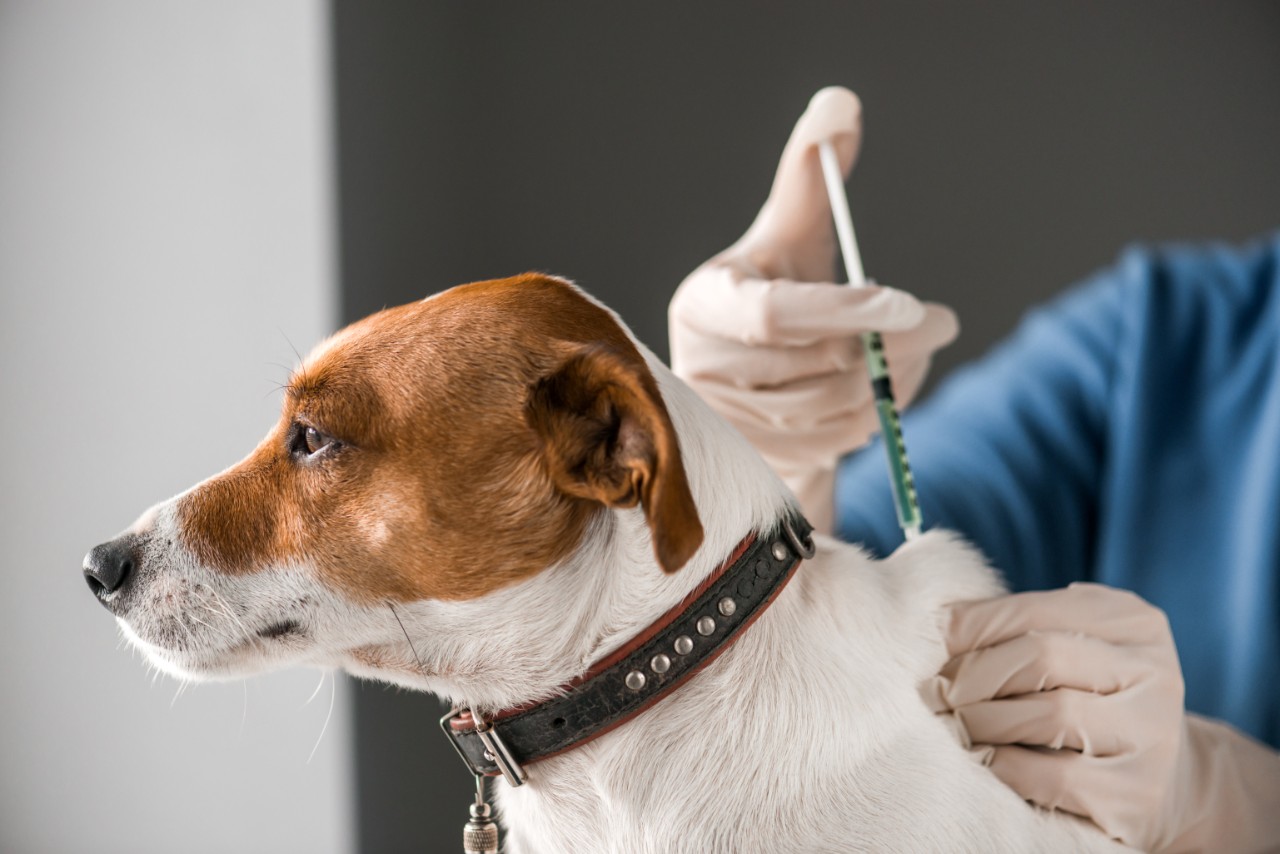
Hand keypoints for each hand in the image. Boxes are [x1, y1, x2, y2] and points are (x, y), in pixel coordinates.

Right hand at [669, 88, 956, 531]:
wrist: (752, 380)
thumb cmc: (773, 289)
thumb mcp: (788, 233)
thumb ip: (811, 173)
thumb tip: (841, 104)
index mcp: (704, 303)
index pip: (776, 314)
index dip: (846, 310)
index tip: (914, 302)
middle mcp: (701, 368)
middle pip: (815, 366)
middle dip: (891, 345)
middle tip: (941, 322)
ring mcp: (727, 424)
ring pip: (832, 410)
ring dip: (891, 382)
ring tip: (914, 352)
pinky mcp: (757, 461)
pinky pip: (834, 445)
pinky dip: (876, 418)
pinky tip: (886, 391)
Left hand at [924, 583, 1279, 851]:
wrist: (1166, 783)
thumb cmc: (1092, 701)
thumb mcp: (1073, 649)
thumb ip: (1022, 628)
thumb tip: (942, 625)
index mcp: (1133, 622)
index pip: (1033, 609)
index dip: (971, 626)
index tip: (934, 645)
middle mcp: (1155, 672)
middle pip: (1041, 655)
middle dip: (974, 674)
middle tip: (936, 692)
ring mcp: (1153, 734)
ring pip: (1049, 713)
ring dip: (983, 720)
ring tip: (956, 726)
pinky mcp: (1138, 793)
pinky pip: (1053, 775)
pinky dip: (1004, 765)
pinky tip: (984, 760)